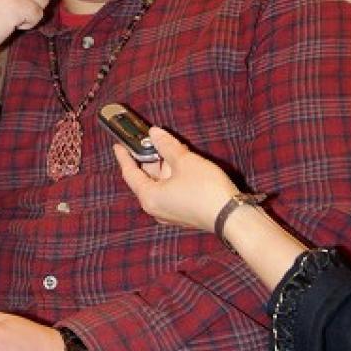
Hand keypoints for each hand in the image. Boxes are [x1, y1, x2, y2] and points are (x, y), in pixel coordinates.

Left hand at [114, 126, 236, 230]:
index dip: (124, 156)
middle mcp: (156, 208)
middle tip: (152, 139)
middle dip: (150, 158)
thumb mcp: (184, 161)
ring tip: (172, 147)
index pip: (130, 173)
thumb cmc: (205, 190)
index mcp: (149, 197)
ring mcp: (170, 212)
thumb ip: (166, 146)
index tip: (118, 145)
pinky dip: (174, 176)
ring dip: (165, 165)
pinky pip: (171, 190)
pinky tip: (183, 162)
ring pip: (161, 183)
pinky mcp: (183, 213)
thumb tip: (155, 133)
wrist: (231, 216)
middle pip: (146, 178)